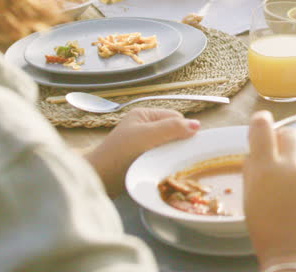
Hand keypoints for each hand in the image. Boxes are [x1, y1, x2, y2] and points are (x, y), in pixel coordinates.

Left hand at [85, 108, 199, 195]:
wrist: (98, 180)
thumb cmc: (119, 154)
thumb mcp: (147, 136)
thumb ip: (172, 128)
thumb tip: (197, 125)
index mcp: (144, 115)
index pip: (176, 117)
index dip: (183, 130)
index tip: (185, 145)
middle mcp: (143, 126)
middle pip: (173, 131)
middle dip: (177, 143)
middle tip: (175, 155)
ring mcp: (142, 143)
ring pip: (168, 145)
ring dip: (170, 154)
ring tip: (167, 163)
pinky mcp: (141, 159)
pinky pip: (161, 156)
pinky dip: (164, 162)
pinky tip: (162, 169)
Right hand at [244, 112, 295, 271]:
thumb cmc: (267, 234)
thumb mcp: (250, 200)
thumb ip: (253, 171)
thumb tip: (256, 153)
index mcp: (266, 168)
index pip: (263, 128)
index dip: (261, 121)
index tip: (261, 121)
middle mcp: (292, 164)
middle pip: (289, 133)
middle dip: (281, 136)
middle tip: (277, 148)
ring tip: (294, 159)